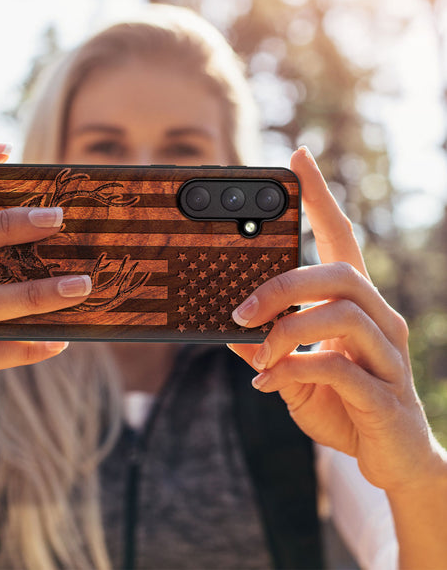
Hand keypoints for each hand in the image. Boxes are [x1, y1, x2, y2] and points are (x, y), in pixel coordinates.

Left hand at [228, 146, 442, 493]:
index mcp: (355, 305)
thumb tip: (228, 329)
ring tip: (258, 353)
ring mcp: (388, 356)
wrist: (390, 459)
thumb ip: (266, 347)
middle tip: (240, 310)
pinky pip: (338, 367)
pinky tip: (271, 383)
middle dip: (283, 285)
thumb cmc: (341, 403)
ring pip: (342, 313)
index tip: (299, 158)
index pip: (341, 238)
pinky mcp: (385, 394)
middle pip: (338, 273)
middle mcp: (379, 319)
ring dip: (287, 330)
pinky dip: (296, 369)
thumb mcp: (293, 370)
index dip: (321, 197)